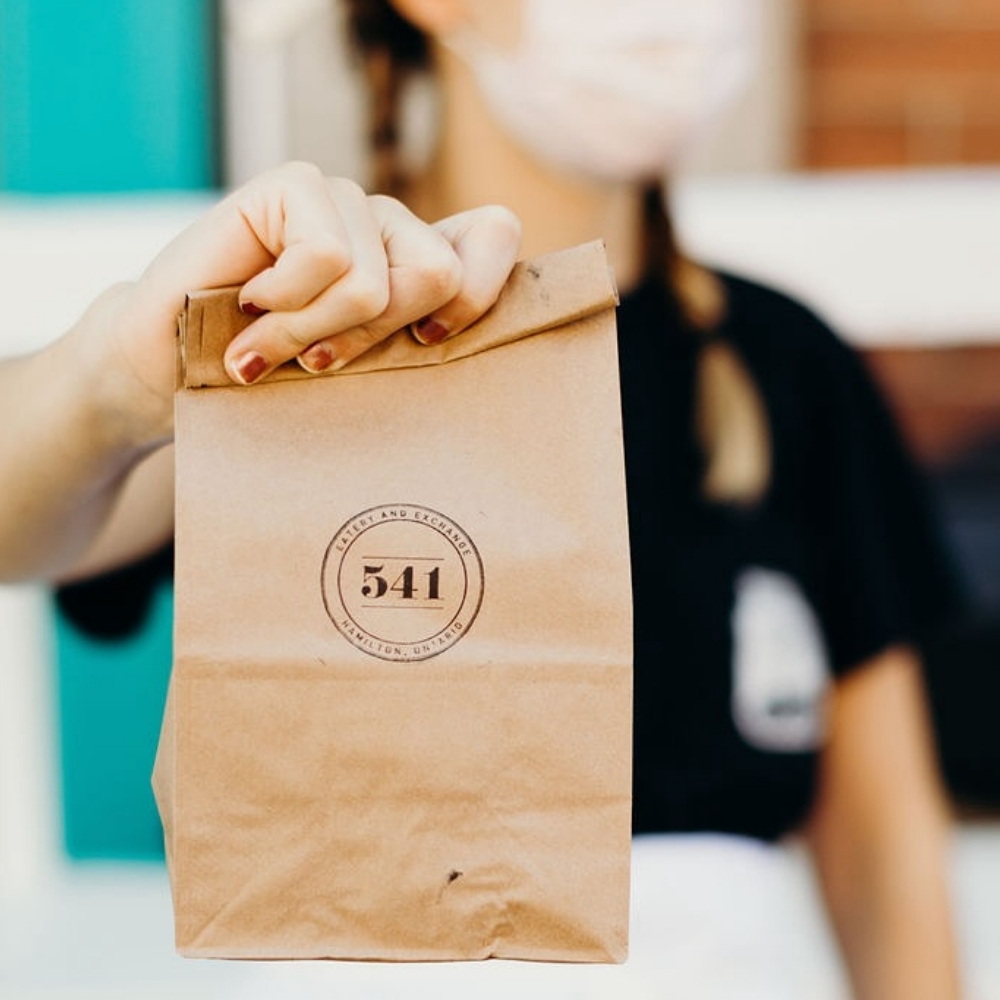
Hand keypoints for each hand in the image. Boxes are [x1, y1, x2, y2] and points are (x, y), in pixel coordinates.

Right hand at [105, 161, 521, 442]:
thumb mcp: (363, 378)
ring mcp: (342, 201)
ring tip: (272, 344)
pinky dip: (284, 307)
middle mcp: (387, 226)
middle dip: (376, 337)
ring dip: (313, 333)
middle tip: (323, 359)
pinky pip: (326, 259)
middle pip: (440, 272)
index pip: (493, 236)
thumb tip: (467, 355)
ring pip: (374, 282)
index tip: (432, 342)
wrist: (172, 368)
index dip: (481, 290)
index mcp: (415, 264)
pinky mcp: (293, 186)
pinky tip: (249, 306)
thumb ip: (416, 350)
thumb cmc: (275, 382)